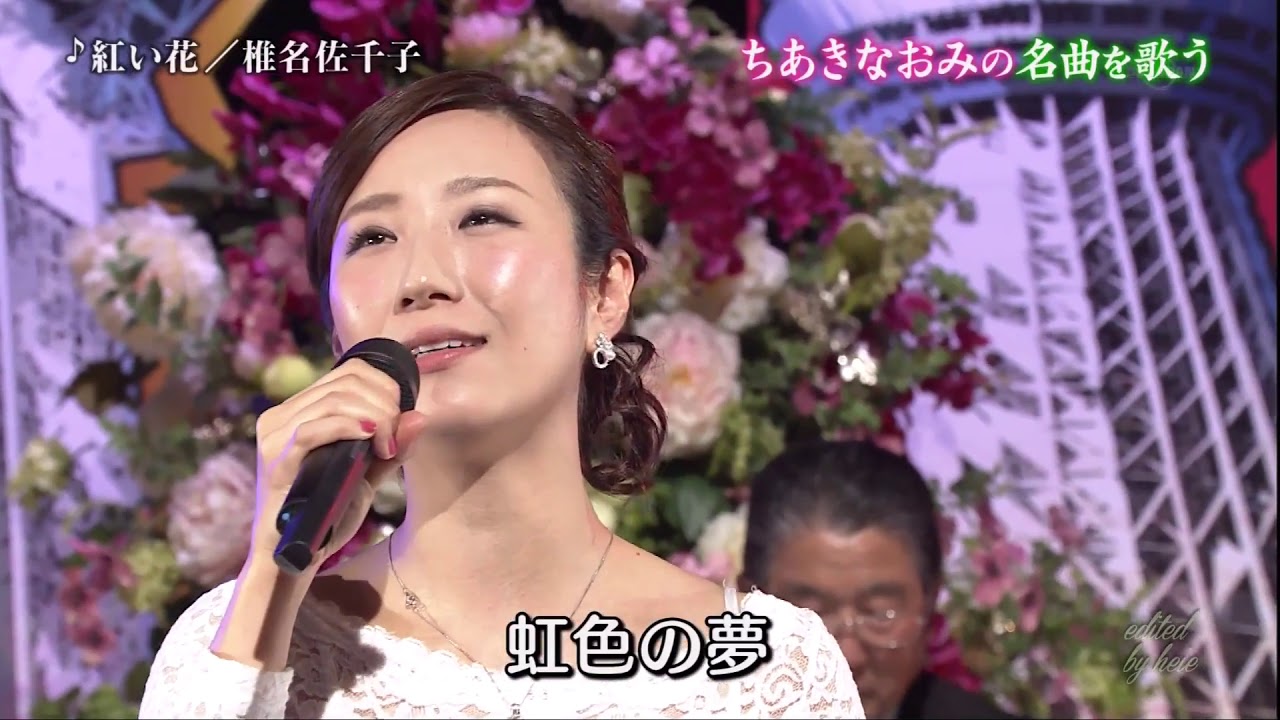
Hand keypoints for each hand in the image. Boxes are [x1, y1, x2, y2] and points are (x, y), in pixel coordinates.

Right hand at [248, 359, 427, 572]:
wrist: (294, 556)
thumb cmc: (328, 514)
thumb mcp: (367, 475)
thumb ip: (392, 447)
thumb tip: (419, 416)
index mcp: (301, 410)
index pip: (349, 372)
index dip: (384, 386)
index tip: (400, 419)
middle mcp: (282, 414)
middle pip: (346, 382)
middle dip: (383, 404)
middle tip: (393, 437)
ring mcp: (275, 433)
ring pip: (333, 399)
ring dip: (373, 417)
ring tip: (385, 445)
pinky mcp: (275, 457)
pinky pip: (313, 429)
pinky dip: (347, 427)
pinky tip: (370, 438)